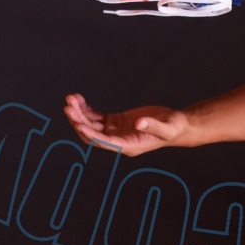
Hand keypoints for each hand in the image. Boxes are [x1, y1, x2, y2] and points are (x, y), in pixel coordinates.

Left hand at [63, 93, 189, 155]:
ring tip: (70, 99)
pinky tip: (78, 99)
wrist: (176, 126)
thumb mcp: (168, 127)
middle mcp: (118, 141)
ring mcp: (115, 131)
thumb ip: (154, 126)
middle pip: (92, 134)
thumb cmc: (173, 128)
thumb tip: (140, 123)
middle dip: (79, 121)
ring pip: (90, 125)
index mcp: (129, 145)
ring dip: (79, 114)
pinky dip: (86, 109)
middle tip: (69, 106)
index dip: (91, 134)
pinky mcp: (115, 122)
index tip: (78, 124)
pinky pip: (96, 117)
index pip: (104, 142)